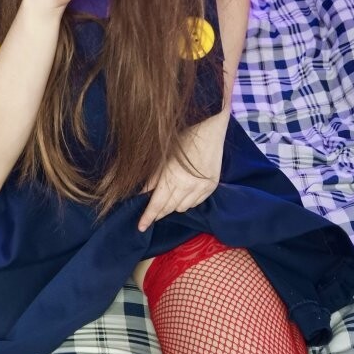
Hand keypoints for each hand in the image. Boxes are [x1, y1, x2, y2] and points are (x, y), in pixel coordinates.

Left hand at [137, 112, 228, 230]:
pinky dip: (187, 202)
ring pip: (182, 208)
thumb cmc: (183, 136)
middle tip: (151, 213)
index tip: (140, 227)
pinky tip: (182, 193)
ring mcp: (202, 187)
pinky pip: (196, 203)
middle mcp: (188, 186)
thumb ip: (152, 177)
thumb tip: (140, 193)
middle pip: (169, 208)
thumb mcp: (163, 155)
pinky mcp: (212, 186)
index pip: (157, 204)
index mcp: (173, 177)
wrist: (210, 126)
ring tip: (167, 198)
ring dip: (173, 206)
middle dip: (159, 212)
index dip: (148, 217)